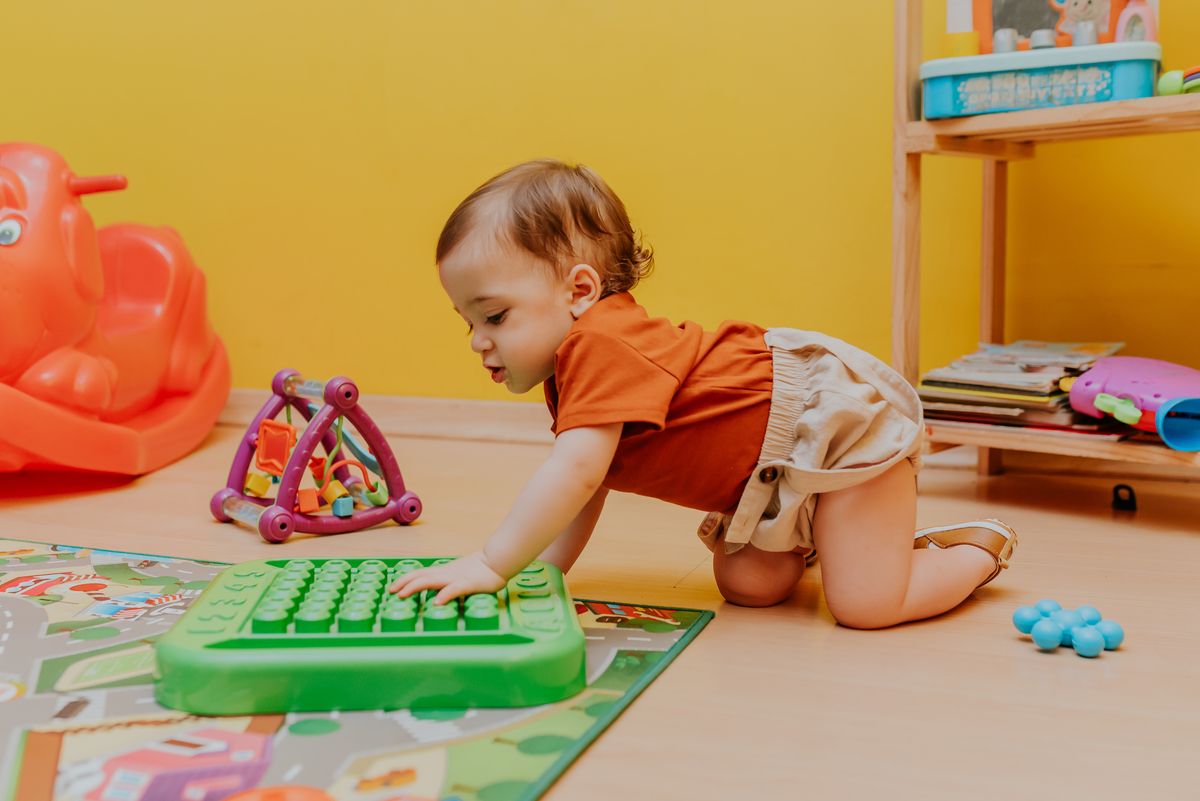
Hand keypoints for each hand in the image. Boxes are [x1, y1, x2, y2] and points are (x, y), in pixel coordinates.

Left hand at [387, 552, 506, 605]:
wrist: (497, 560)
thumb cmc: (481, 570)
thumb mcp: (460, 575)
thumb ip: (448, 582)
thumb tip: (437, 592)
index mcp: (444, 572)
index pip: (420, 574)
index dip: (405, 579)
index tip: (393, 586)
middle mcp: (445, 574)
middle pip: (420, 576)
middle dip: (404, 583)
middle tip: (391, 591)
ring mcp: (455, 578)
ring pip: (431, 581)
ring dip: (415, 587)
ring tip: (402, 594)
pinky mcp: (467, 584)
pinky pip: (454, 590)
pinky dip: (444, 595)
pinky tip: (437, 603)